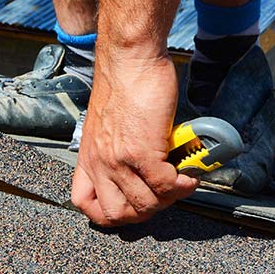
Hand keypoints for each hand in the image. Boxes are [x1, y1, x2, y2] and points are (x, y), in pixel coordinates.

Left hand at [71, 54, 198, 226]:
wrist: (129, 60)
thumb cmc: (123, 86)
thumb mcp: (106, 127)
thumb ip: (114, 151)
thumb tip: (139, 169)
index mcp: (88, 159)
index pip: (85, 204)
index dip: (108, 214)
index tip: (130, 207)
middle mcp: (99, 164)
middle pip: (118, 214)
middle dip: (145, 212)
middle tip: (163, 196)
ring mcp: (119, 161)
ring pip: (145, 204)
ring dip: (168, 199)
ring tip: (180, 183)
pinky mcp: (142, 152)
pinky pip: (165, 185)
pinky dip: (182, 185)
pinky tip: (189, 176)